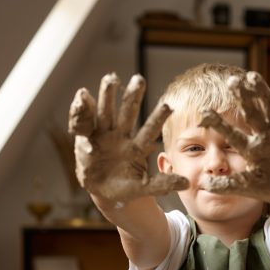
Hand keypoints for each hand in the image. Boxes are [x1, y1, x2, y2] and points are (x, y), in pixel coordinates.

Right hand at [69, 73, 187, 202]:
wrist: (103, 191)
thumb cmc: (126, 188)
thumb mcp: (144, 188)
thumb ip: (162, 184)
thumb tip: (187, 183)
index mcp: (137, 148)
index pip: (149, 130)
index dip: (157, 118)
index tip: (168, 106)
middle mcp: (121, 137)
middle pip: (128, 113)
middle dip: (133, 96)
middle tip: (139, 78)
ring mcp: (104, 135)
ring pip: (106, 112)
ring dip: (107, 95)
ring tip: (111, 78)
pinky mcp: (87, 138)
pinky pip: (85, 122)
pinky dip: (83, 109)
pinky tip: (84, 94)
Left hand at [197, 71, 269, 203]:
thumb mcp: (248, 188)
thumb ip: (226, 185)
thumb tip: (202, 183)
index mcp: (250, 149)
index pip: (231, 134)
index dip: (218, 124)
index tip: (204, 113)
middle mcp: (264, 137)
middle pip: (251, 113)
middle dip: (242, 98)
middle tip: (232, 81)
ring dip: (263, 93)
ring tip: (252, 76)